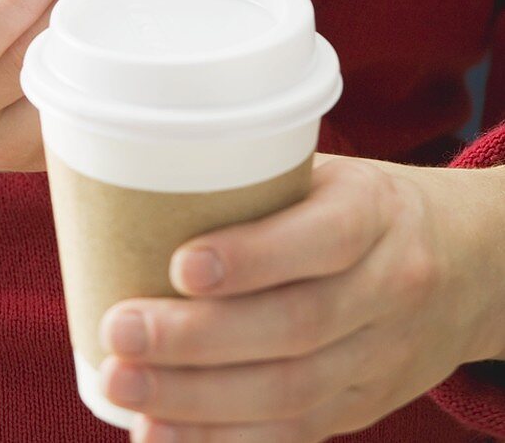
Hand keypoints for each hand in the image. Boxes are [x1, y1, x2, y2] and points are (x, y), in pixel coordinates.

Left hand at [99, 155, 504, 442]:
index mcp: (377, 213)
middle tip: (121, 332)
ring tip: (124, 388)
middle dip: (200, 339)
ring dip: (199, 400)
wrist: (470, 265)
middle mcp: (389, 287)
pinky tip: (162, 435)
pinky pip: (296, 434)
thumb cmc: (368, 206)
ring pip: (292, 392)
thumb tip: (140, 189)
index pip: (323, 239)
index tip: (180, 265)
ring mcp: (382, 357)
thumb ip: (262, 187)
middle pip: (297, 326)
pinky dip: (225, 440)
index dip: (254, 257)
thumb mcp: (333, 175)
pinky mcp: (365, 406)